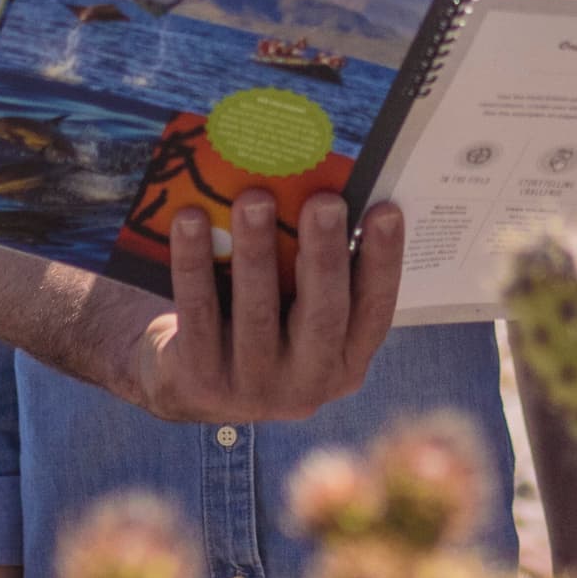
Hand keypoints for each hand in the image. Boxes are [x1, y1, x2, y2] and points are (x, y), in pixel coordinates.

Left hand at [128, 193, 401, 424]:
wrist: (194, 384)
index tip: (386, 209)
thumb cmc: (263, 323)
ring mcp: (254, 389)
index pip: (374, 310)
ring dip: (256, 250)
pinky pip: (199, 313)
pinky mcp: (202, 380)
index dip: (384, 261)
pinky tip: (190, 219)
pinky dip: (194, 263)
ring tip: (253, 197)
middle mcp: (308, 384)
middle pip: (322, 315)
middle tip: (325, 200)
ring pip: (257, 313)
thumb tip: (323, 188)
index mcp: (346, 362)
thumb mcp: (298, 311)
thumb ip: (316, 273)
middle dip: (324, 253)